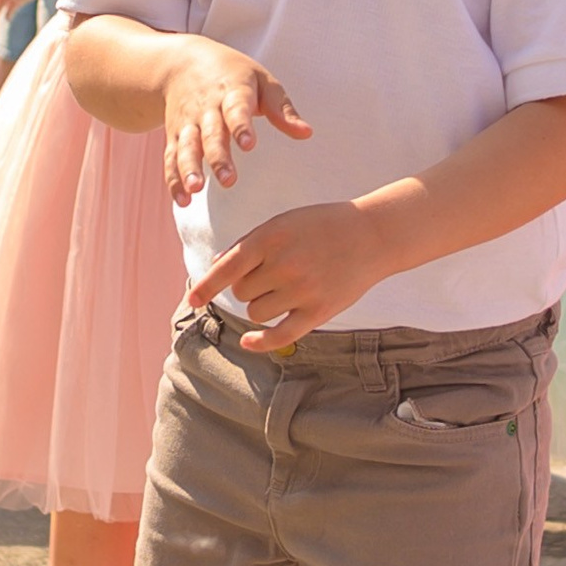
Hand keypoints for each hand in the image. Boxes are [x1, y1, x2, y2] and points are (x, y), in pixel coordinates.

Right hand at [159, 39, 311, 202]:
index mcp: (232, 91)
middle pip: (210, 133)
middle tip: (228, 180)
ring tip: (196, 189)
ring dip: (189, 169)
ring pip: (186, 147)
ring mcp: (187, 123)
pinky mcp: (174, 135)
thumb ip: (282, 109)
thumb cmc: (233, 74)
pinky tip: (183, 200)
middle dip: (217, 157)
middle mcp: (206, 108)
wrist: (183, 62)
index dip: (241, 126)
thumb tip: (307, 133)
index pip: (236, 109)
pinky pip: (171, 158)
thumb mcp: (262, 81)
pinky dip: (173, 179)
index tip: (249, 145)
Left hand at [187, 201, 379, 350]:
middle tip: (273, 272)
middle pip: (241, 293)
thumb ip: (249, 244)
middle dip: (248, 287)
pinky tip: (248, 342)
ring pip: (256, 313)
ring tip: (284, 289)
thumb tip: (216, 266)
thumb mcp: (283, 223)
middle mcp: (284, 265)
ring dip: (261, 305)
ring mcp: (301, 290)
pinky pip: (279, 335)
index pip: (227, 268)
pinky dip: (260, 342)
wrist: (373, 235)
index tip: (192, 300)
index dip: (206, 286)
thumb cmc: (323, 225)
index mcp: (270, 238)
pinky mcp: (318, 311)